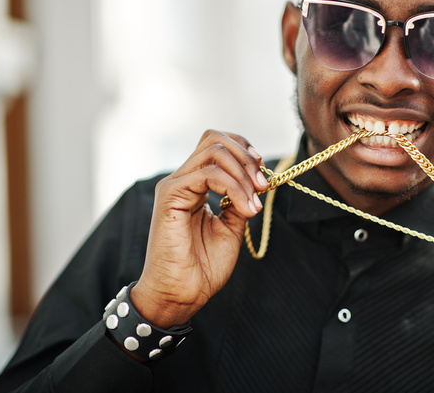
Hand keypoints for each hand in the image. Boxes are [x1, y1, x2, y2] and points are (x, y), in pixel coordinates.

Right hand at [130, 130, 268, 327]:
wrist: (181, 294)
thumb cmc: (202, 267)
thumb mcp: (231, 228)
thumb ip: (240, 202)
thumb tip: (258, 182)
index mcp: (195, 184)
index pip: (218, 145)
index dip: (244, 151)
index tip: (263, 176)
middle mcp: (183, 179)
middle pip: (215, 139)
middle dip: (247, 157)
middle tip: (263, 185)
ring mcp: (175, 185)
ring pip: (214, 152)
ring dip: (244, 173)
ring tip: (255, 202)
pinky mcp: (170, 196)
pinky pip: (207, 174)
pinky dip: (234, 188)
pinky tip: (245, 208)